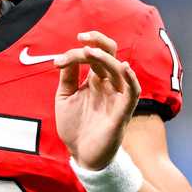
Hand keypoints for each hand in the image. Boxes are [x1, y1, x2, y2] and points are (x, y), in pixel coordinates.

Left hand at [54, 31, 140, 170]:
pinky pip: (133, 91)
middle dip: (98, 41)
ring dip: (106, 58)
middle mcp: (108, 84)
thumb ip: (67, 77)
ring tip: (89, 52)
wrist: (81, 154)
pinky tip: (123, 67)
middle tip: (82, 37)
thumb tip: (65, 55)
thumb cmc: (74, 126)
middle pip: (110, 54)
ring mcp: (116, 96)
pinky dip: (131, 78)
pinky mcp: (122, 111)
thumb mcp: (65, 97)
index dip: (77, 51)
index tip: (58, 61)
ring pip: (119, 69)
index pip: (93, 55)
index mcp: (95, 79)